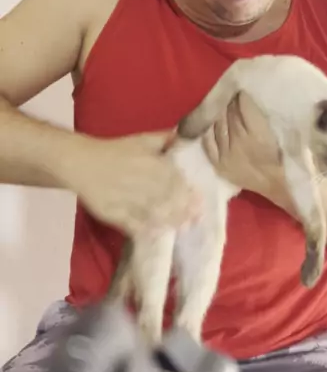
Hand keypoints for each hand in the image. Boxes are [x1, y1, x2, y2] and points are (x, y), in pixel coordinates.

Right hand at [64, 131, 199, 236]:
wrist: (82, 163)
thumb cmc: (115, 150)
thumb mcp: (142, 139)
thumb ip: (164, 139)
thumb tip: (185, 137)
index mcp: (151, 164)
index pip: (175, 180)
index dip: (188, 192)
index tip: (200, 200)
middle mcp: (143, 182)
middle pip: (168, 199)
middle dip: (184, 209)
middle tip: (196, 218)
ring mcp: (129, 200)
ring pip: (155, 213)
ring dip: (171, 221)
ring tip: (183, 227)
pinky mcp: (115, 214)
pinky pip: (135, 225)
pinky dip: (148, 230)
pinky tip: (158, 233)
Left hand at [202, 92, 281, 194]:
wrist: (276, 185)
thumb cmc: (282, 157)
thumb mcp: (277, 132)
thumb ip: (261, 115)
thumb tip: (245, 96)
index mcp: (257, 134)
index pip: (243, 106)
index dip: (242, 96)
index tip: (243, 91)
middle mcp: (239, 142)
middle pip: (229, 113)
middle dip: (231, 102)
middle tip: (233, 95)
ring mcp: (226, 153)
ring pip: (218, 124)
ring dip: (220, 112)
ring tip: (224, 105)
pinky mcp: (218, 163)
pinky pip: (207, 141)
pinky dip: (208, 129)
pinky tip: (212, 121)